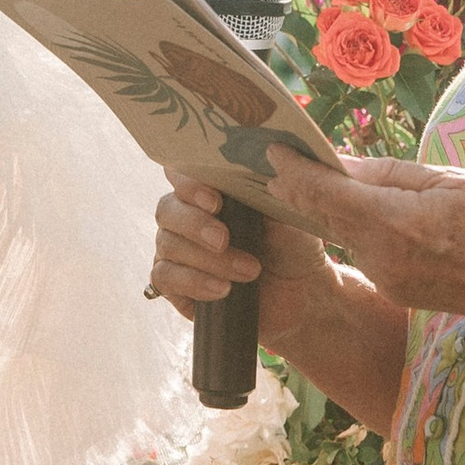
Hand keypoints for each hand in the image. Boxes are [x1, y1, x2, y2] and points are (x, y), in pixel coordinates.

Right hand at [149, 180, 339, 347]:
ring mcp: (175, 251)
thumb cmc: (291, 248)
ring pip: (168, 245)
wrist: (300, 296)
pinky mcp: (174, 286)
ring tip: (249, 272)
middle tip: (223, 239)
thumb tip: (266, 168)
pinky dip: (194, 282)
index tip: (215, 200)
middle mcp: (185, 217)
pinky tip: (223, 289)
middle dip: (195, 224)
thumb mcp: (287, 217)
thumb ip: (268, 194)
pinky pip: (164, 278)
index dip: (189, 183)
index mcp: (209, 190)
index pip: (181, 174)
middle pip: (167, 209)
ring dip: (209, 260)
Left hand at [269, 147, 464, 321]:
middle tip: (278, 160)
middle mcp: (384, 260)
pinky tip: (363, 210)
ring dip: (332, 209)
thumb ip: (385, 174)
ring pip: (347, 236)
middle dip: (302, 189)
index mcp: (396, 225)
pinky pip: (368, 254)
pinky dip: (359, 230)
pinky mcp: (401, 294)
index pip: (326, 194)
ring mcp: (392, 282)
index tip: (272, 152)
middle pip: (328, 217)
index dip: (294, 172)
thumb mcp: (447, 179)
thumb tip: (337, 163)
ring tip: (318, 176)